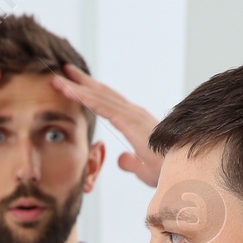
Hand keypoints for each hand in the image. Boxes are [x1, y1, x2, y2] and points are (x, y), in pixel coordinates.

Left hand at [50, 63, 162, 186]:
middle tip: (62, 71)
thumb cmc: (168, 171)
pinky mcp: (130, 123)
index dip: (91, 93)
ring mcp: (132, 116)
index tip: (74, 85)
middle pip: (102, 94)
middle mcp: (133, 113)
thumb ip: (130, 162)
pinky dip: (85, 98)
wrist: (185, 171)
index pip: (109, 103)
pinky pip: (103, 108)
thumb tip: (121, 159)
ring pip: (99, 97)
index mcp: (135, 122)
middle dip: (81, 82)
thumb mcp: (142, 169)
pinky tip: (71, 91)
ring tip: (57, 78)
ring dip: (76, 87)